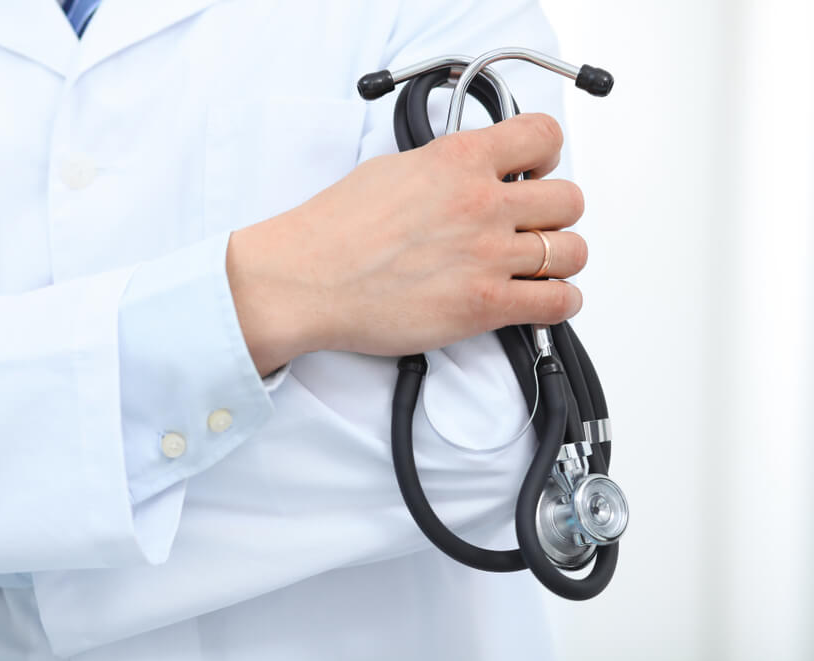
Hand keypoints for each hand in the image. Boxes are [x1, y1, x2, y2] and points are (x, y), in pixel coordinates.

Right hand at [227, 113, 586, 376]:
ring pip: (572, 251)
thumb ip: (443, 168)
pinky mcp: (483, 306)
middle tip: (530, 225)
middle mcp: (482, 204)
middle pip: (567, 200)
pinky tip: (540, 300)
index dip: (545, 155)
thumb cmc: (334, 229)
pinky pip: (559, 304)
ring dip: (560, 259)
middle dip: (554, 213)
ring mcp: (487, 256)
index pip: (543, 137)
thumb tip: (466, 174)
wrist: (306, 279)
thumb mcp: (392, 169)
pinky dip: (559, 303)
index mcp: (459, 160)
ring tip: (537, 266)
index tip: (535, 170)